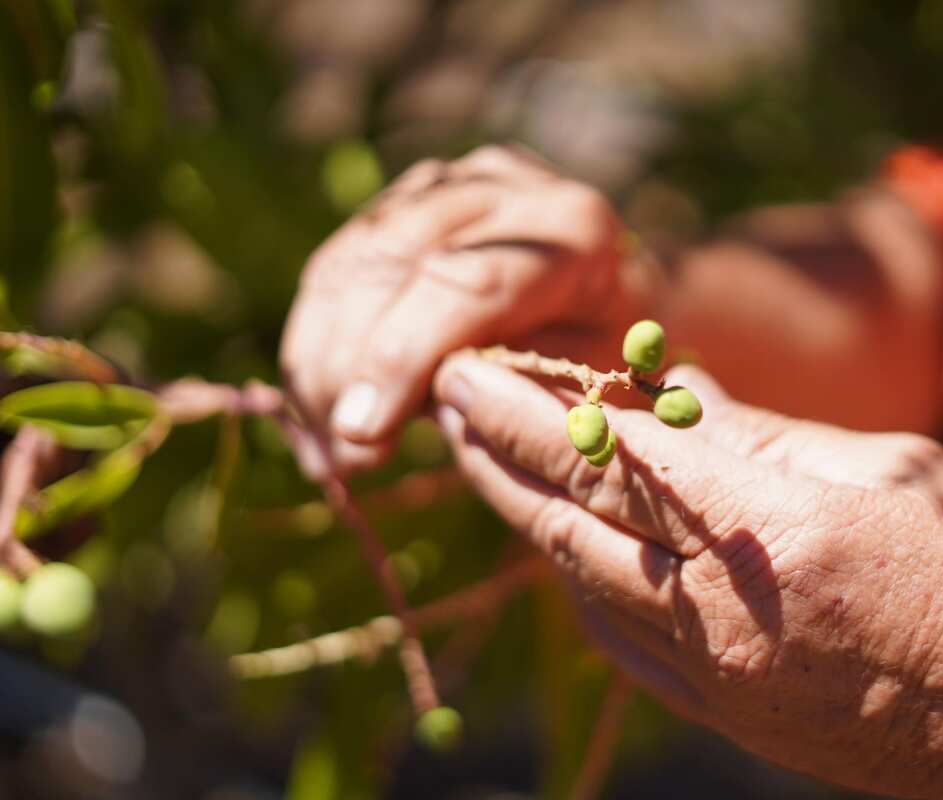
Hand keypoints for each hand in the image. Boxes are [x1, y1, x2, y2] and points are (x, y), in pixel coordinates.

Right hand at [281, 145, 640, 474]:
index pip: (467, 281)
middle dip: (349, 370)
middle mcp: (501, 187)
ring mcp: (444, 185)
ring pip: (347, 266)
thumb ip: (518, 399)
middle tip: (344, 461)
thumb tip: (425, 415)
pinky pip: (334, 270)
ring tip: (328, 453)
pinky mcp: (401, 202)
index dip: (402, 356)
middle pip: (391, 264)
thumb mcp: (590, 390)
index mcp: (573, 228)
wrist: (616, 297)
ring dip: (320, 366)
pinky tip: (321, 415)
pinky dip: (315, 348)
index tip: (360, 433)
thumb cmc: (611, 360)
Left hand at [431, 353, 942, 799]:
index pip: (612, 456)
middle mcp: (727, 612)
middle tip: (448, 405)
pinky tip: (561, 548)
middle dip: (496, 456)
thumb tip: (673, 392)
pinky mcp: (728, 718)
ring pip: (581, 586)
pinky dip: (579, 586)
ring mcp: (720, 678)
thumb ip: (764, 435)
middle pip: (571, 522)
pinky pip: (622, 645)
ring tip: (488, 463)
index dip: (525, 410)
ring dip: (525, 518)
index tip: (469, 371)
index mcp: (775, 530)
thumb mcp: (889, 470)